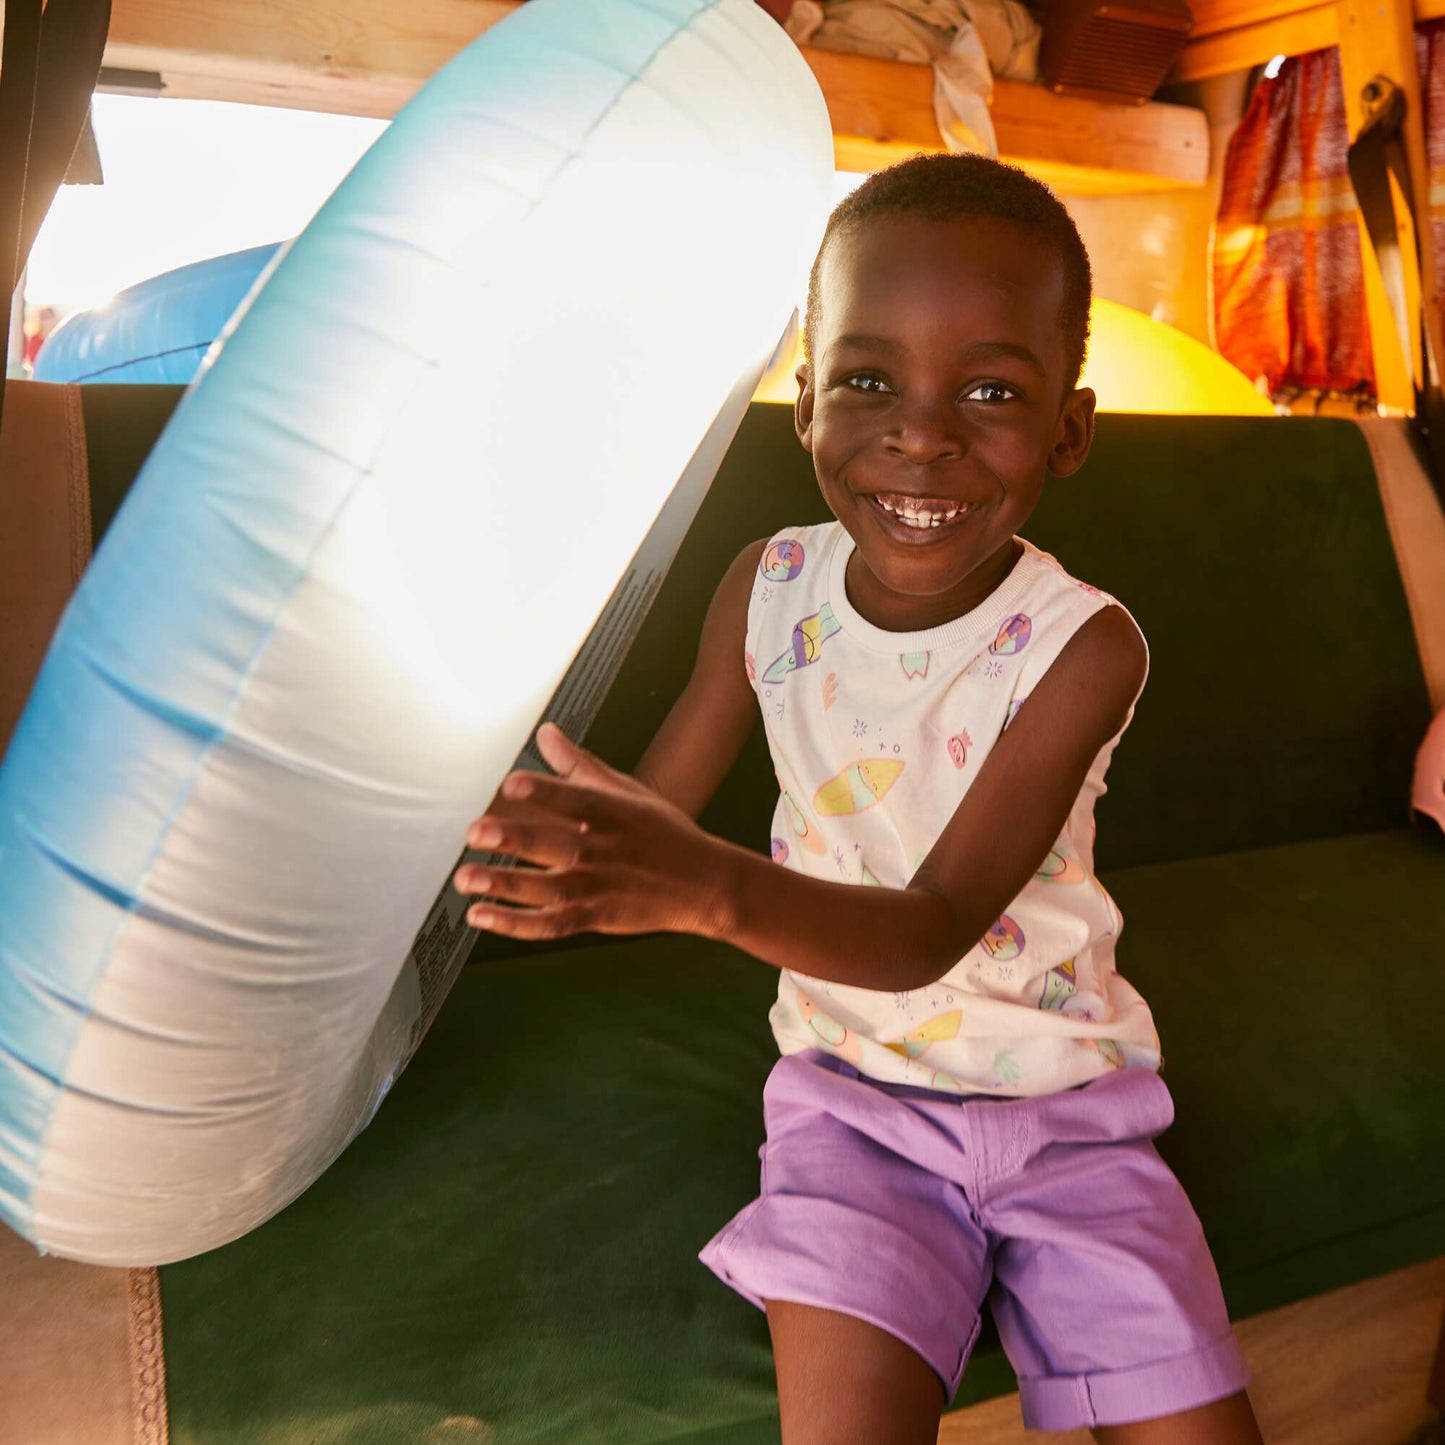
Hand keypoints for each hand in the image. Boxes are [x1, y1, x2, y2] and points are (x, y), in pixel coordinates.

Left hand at [454, 722, 732, 941]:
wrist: (706, 885)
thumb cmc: (664, 834)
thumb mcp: (629, 793)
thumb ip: (580, 766)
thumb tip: (546, 733)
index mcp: (614, 813)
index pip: (576, 799)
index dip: (544, 792)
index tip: (511, 785)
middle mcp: (605, 850)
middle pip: (555, 845)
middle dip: (512, 839)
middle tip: (475, 833)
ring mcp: (600, 887)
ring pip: (546, 888)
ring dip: (504, 884)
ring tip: (466, 878)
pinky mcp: (596, 917)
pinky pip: (551, 924)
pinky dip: (515, 924)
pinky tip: (482, 916)